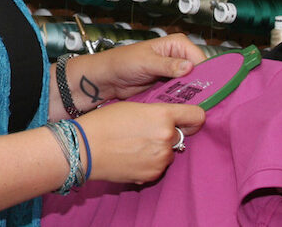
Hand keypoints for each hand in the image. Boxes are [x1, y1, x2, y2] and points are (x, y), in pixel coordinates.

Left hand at [70, 33, 207, 103]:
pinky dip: (183, 103)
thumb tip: (188, 67)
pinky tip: (184, 110)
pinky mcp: (170, 88)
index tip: (208, 90)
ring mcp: (176, 74)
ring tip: (194, 108)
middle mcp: (180, 57)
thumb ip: (166, 65)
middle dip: (201, 88)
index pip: (201, 59)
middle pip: (200, 75)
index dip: (206, 75)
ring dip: (193, 97)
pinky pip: (183, 96)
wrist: (107, 78)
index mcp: (177, 44)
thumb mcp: (144, 62)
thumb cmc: (121, 62)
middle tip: (203, 103)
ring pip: (193, 87)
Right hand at [77, 101, 205, 183]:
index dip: (192, 116)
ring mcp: (161, 159)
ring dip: (158, 149)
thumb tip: (169, 120)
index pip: (197, 116)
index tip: (186, 118)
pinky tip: (131, 156)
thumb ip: (156, 113)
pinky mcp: (153, 174)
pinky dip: (149, 161)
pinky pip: (158, 166)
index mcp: (163, 116)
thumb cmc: (104, 122)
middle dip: (167, 133)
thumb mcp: (132, 106)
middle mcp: (167, 138)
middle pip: (180, 135)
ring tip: (134, 145)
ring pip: (168, 152)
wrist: (84, 148)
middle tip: (144, 131)